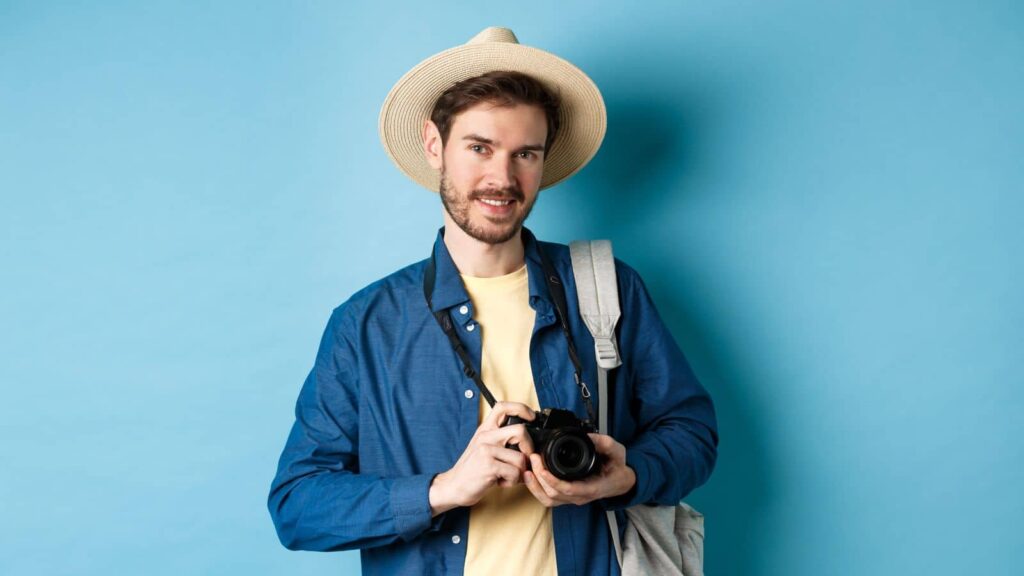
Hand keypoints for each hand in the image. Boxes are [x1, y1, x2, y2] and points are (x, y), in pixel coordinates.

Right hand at [428, 401, 535, 515]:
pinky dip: (512, 481)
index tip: (531, 417)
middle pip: (520, 431)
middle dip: (529, 448)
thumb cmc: (472, 469)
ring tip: (508, 475)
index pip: (503, 406)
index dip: (521, 408)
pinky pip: (515, 472)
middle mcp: (485, 436)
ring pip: (521, 457)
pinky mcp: (489, 465)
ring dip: (520, 471)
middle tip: (523, 459)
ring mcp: (486, 450)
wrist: (453, 486)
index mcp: (485, 430)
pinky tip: (500, 481)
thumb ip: (500, 440)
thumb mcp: (483, 448)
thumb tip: (526, 440)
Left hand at [523, 433, 635, 507]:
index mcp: (592, 487)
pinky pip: (548, 498)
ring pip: (548, 499)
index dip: (551, 480)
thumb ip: (605, 443)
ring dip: (535, 486)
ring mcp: (573, 498)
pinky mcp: (567, 496)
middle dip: (539, 477)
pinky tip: (530, 476)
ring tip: (527, 468)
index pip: (568, 489)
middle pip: (553, 494)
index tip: (540, 466)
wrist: (621, 480)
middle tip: (532, 457)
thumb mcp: (617, 451)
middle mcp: (580, 496)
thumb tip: (589, 436)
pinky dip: (537, 489)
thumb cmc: (618, 467)